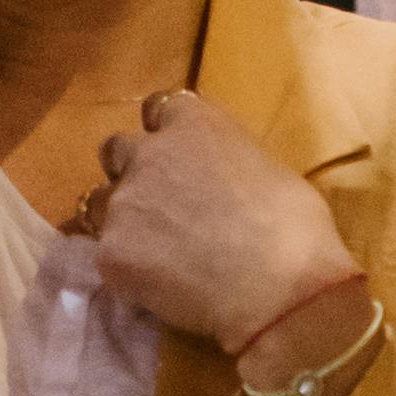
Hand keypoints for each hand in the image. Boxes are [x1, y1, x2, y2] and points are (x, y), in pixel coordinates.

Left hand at [79, 88, 354, 357]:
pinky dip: (127, 270)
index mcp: (195, 123)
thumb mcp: (267, 171)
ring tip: (153, 253)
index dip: (164, 134)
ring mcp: (124, 202)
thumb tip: (221, 185)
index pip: (159, 108)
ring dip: (120, 219)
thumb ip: (226, 166)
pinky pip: (107, 258)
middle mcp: (149, 151)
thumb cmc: (295, 229)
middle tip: (158, 207)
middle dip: (130, 171)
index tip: (177, 157)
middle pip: (117, 150)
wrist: (279, 286)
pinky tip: (157, 288)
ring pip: (100, 203)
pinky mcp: (110, 253)